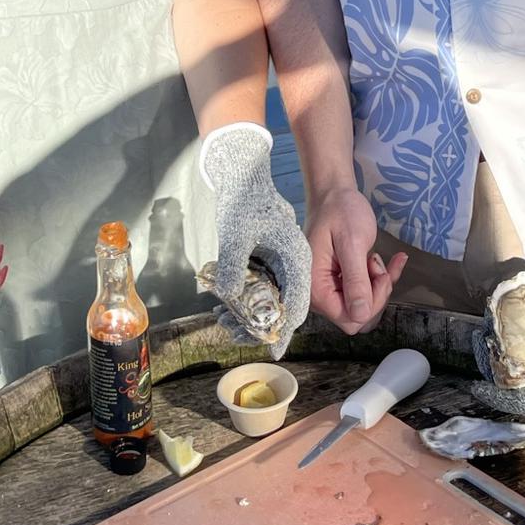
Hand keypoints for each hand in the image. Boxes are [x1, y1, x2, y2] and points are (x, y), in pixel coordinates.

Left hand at [200, 124, 311, 358]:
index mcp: (297, 256)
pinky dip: (250, 298)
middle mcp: (295, 262)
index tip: (275, 352)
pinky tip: (228, 306)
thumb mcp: (237, 231)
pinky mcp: (273, 257)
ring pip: (276, 297)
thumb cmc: (246, 199)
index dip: (286, 329)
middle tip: (236, 338)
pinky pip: (266, 285)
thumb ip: (233, 264)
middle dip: (264, 326)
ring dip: (254, 314)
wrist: (245, 172)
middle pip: (288, 304)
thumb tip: (227, 294)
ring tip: (226, 325)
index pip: (298, 302)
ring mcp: (284, 260)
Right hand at [306, 185, 406, 334]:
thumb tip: (360, 316)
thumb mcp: (351, 242)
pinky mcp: (338, 283)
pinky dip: (380, 279)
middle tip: (377, 263)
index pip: (348, 318)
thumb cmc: (340, 211)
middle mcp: (318, 294)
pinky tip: (393, 261)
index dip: (370, 302)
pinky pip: (363, 294)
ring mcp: (329, 289)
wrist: (334, 193)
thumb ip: (355, 279)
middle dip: (376, 293)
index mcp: (315, 287)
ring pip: (363, 306)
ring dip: (378, 285)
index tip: (378, 274)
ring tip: (376, 258)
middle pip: (357, 316)